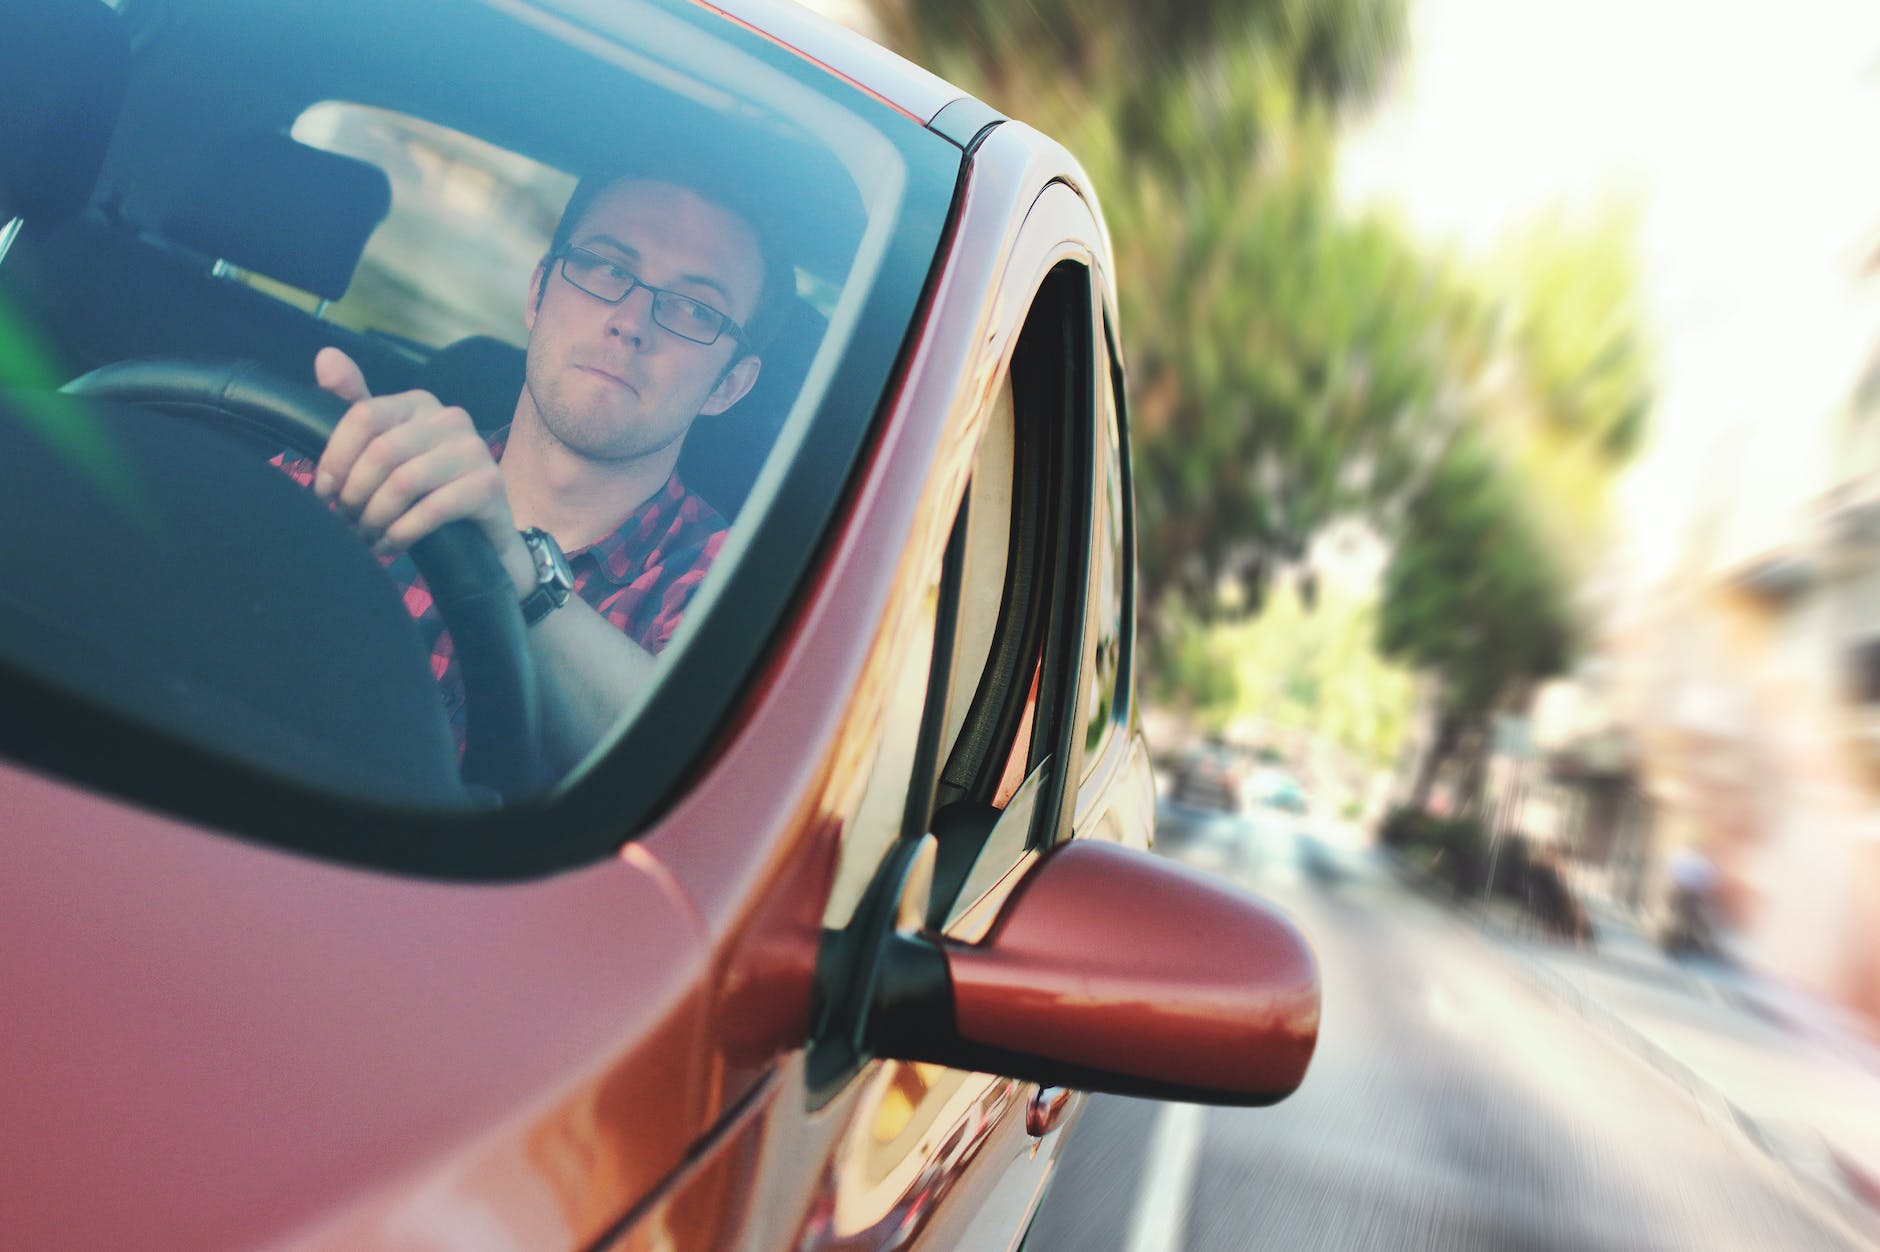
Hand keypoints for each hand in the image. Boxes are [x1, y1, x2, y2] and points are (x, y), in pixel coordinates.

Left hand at [313, 347, 525, 583]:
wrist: (481, 535)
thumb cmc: (426, 490)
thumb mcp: (387, 449)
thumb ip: (355, 407)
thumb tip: (324, 357)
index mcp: (419, 403)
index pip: (363, 415)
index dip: (335, 458)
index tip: (324, 492)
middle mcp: (450, 418)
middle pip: (381, 452)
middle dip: (354, 494)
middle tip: (346, 521)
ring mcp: (474, 450)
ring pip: (403, 482)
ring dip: (375, 517)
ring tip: (365, 536)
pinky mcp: (489, 485)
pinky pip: (431, 509)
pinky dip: (401, 533)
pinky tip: (389, 545)